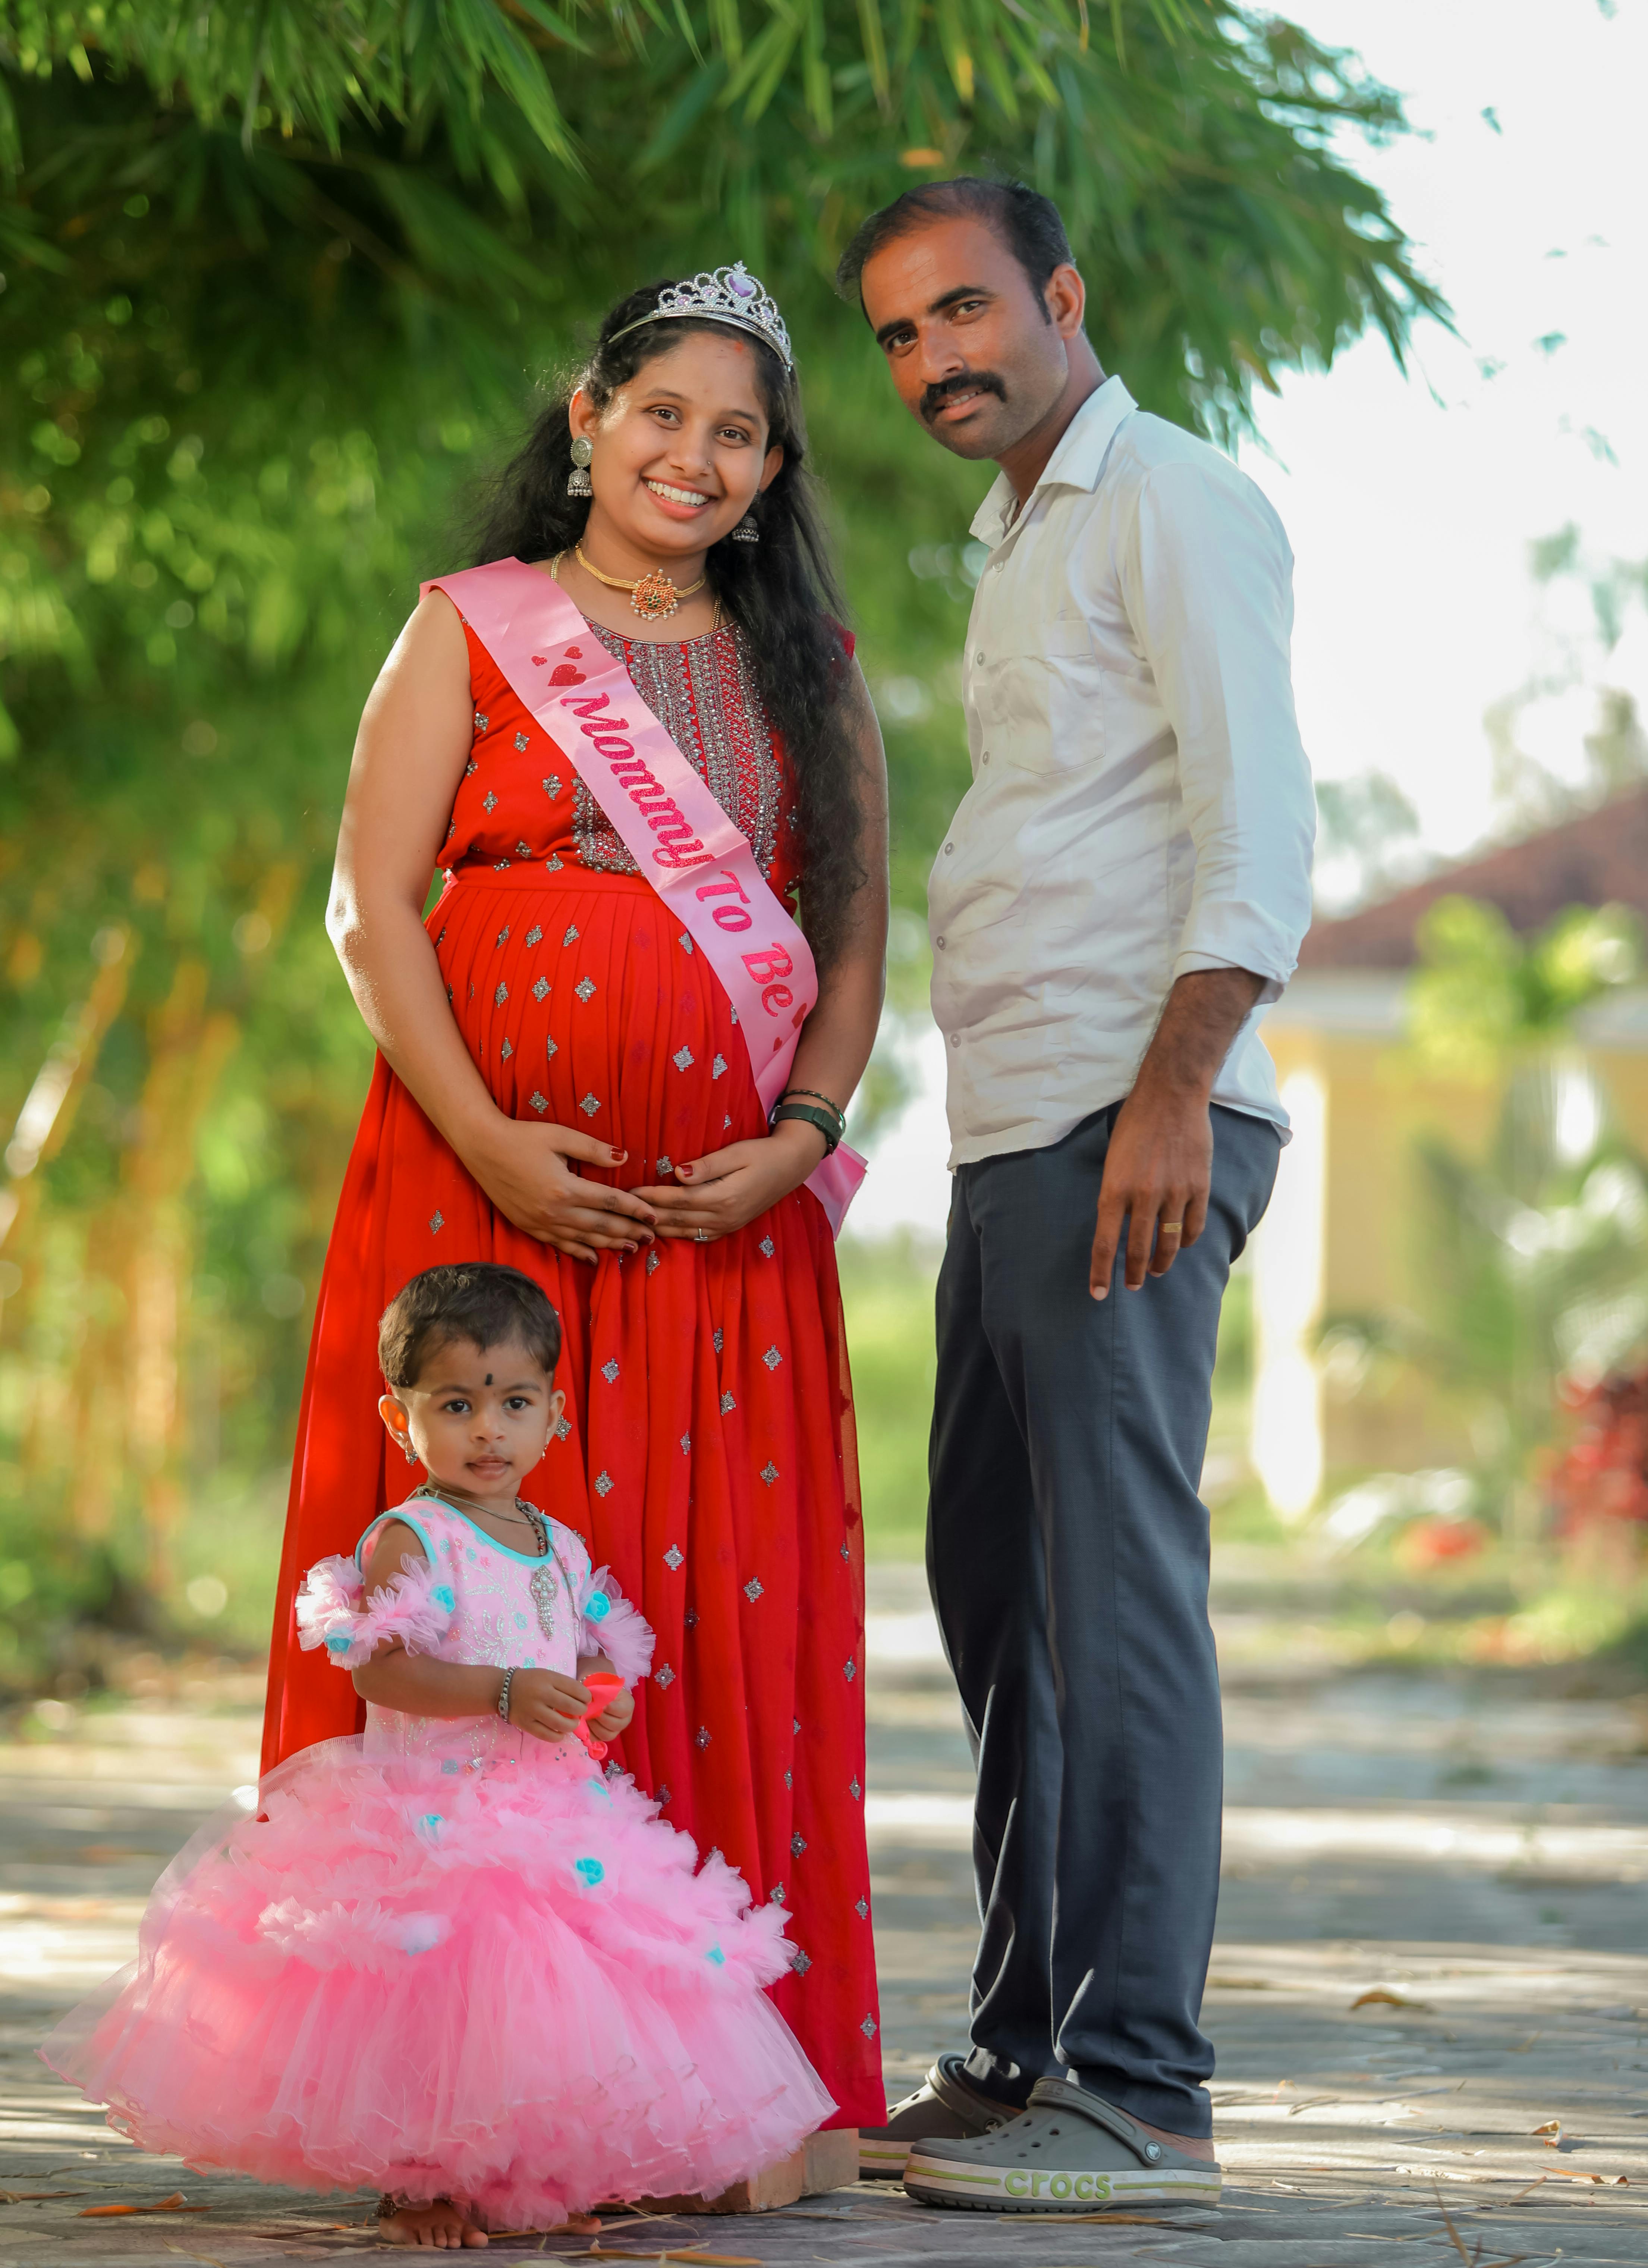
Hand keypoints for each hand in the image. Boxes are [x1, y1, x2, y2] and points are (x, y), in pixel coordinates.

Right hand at [465, 1116, 656, 1263]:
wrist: (482, 1148)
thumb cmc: (522, 1137)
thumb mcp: (560, 1136)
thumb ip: (593, 1149)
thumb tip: (625, 1157)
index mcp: (566, 1188)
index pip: (610, 1202)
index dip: (635, 1210)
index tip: (654, 1216)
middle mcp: (555, 1211)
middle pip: (601, 1226)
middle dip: (629, 1232)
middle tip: (652, 1237)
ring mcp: (540, 1222)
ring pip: (583, 1240)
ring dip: (610, 1245)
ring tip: (632, 1248)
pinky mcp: (528, 1227)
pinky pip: (559, 1245)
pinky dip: (580, 1253)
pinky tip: (595, 1258)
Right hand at [505, 1666, 590, 1742]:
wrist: (503, 1688)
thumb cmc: (530, 1681)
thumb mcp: (548, 1676)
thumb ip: (564, 1685)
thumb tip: (583, 1699)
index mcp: (549, 1679)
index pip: (576, 1689)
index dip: (586, 1696)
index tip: (587, 1700)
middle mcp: (541, 1694)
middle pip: (571, 1706)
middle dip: (581, 1711)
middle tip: (580, 1712)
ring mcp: (533, 1711)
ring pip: (560, 1724)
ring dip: (572, 1725)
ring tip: (572, 1723)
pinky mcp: (526, 1725)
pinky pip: (547, 1735)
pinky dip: (558, 1736)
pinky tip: (561, 1732)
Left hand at [587, 1683, 634, 1740]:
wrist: (596, 1695)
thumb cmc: (602, 1689)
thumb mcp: (605, 1686)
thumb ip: (603, 1692)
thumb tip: (594, 1699)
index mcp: (628, 1705)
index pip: (625, 1710)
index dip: (614, 1709)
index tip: (603, 1704)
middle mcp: (624, 1720)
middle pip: (617, 1725)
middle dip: (603, 1718)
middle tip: (593, 1711)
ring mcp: (614, 1730)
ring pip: (607, 1735)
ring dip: (595, 1726)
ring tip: (588, 1717)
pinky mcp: (602, 1737)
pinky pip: (597, 1739)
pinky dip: (589, 1732)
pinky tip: (585, 1724)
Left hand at [634, 1120, 826, 1242]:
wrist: (791, 1166)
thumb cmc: (762, 1153)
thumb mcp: (736, 1153)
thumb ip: (707, 1165)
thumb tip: (677, 1173)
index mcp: (723, 1197)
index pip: (678, 1199)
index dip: (651, 1196)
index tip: (629, 1190)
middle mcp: (724, 1217)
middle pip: (677, 1219)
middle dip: (648, 1215)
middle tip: (622, 1211)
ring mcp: (728, 1226)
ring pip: (685, 1231)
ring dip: (658, 1229)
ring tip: (633, 1225)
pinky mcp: (730, 1227)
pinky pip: (698, 1237)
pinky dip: (678, 1235)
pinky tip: (662, 1232)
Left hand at [1089, 1078, 1211, 1298]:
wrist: (1171, 1096)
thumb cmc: (1134, 1125)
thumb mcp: (1112, 1160)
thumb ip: (1114, 1194)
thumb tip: (1115, 1226)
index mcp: (1114, 1188)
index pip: (1105, 1243)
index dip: (1100, 1272)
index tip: (1098, 1294)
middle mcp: (1144, 1195)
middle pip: (1138, 1250)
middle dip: (1133, 1273)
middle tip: (1132, 1285)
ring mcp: (1174, 1192)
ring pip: (1168, 1243)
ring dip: (1161, 1263)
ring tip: (1155, 1271)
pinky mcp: (1199, 1187)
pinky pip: (1193, 1226)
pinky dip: (1186, 1240)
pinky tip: (1181, 1244)